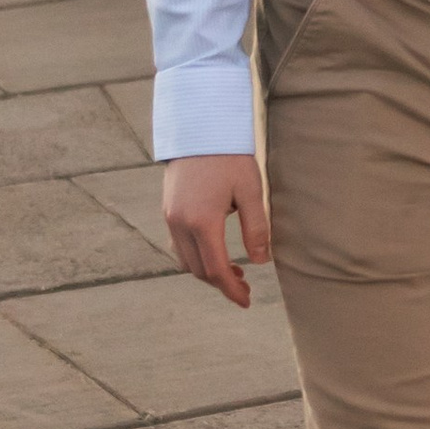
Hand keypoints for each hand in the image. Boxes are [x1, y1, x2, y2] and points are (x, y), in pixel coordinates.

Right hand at [162, 154, 271, 306]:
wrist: (200, 127)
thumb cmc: (230, 156)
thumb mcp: (250, 191)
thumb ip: (256, 228)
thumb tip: (261, 261)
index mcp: (202, 222)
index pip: (215, 270)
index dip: (231, 290)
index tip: (246, 301)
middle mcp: (180, 223)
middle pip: (198, 270)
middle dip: (220, 283)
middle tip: (245, 287)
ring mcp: (170, 216)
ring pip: (185, 259)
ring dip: (207, 270)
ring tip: (234, 270)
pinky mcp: (168, 208)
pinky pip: (178, 244)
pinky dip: (196, 255)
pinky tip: (215, 250)